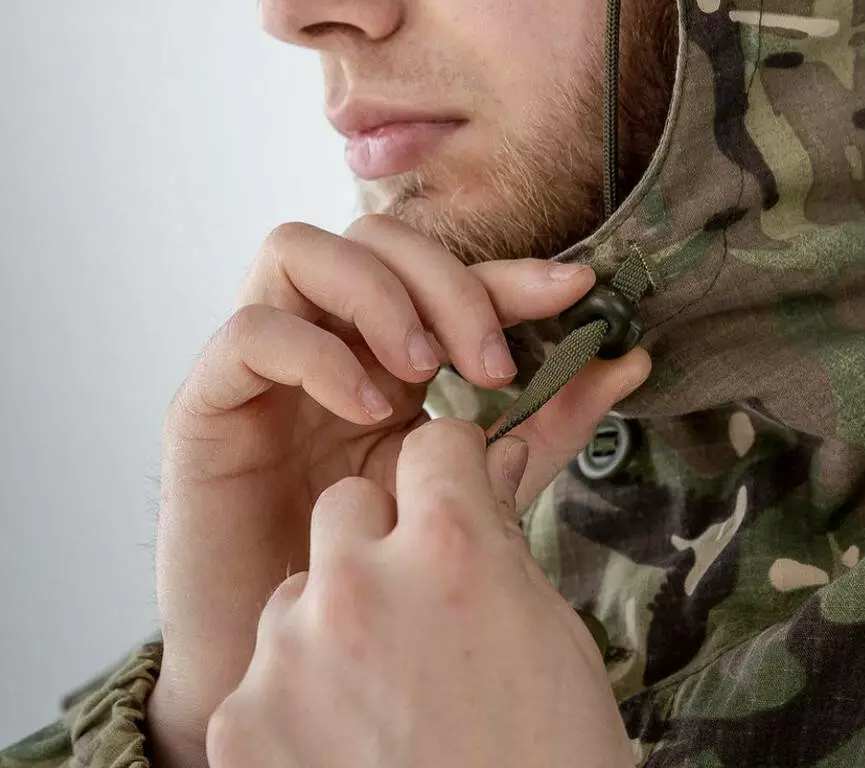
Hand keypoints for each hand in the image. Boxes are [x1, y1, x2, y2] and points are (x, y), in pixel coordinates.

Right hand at [146, 215, 649, 761]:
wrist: (273, 658)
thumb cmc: (366, 573)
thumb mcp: (469, 487)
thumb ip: (541, 424)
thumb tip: (629, 362)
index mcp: (379, 347)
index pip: (441, 272)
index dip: (508, 271)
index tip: (578, 289)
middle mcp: (319, 335)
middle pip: (372, 237)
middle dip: (446, 283)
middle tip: (490, 364)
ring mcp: (258, 361)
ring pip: (296, 249)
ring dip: (378, 295)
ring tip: (423, 370)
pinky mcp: (204, 402)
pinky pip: (250, 332)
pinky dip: (317, 354)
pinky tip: (366, 410)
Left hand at [205, 416, 638, 767]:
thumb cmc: (547, 762)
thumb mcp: (552, 638)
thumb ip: (503, 542)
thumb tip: (494, 466)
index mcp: (452, 548)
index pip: (431, 445)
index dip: (448, 471)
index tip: (451, 494)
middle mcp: (360, 580)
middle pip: (347, 505)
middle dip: (378, 540)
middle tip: (413, 608)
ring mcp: (291, 652)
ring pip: (299, 589)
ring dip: (331, 622)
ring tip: (380, 698)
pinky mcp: (241, 721)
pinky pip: (263, 670)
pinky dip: (295, 698)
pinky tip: (344, 745)